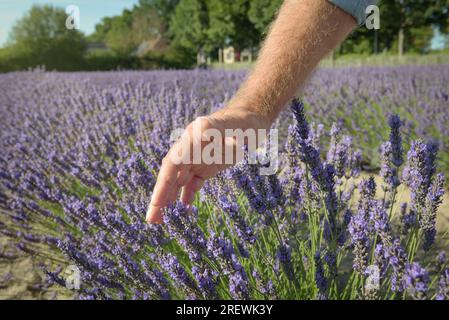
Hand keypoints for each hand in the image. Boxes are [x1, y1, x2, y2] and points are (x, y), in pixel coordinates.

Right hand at [146, 106, 269, 223]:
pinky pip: (193, 184)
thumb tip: (200, 133)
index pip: (171, 165)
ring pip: (179, 183)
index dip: (162, 185)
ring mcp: (198, 160)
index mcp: (190, 140)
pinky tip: (184, 209)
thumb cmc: (241, 121)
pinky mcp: (207, 167)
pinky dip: (187, 197)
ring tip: (161, 220)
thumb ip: (213, 128)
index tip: (156, 203)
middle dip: (161, 198)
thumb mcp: (229, 123)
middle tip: (152, 220)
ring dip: (170, 200)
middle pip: (170, 176)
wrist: (252, 120)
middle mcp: (189, 151)